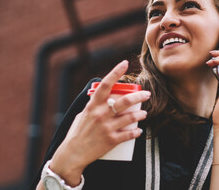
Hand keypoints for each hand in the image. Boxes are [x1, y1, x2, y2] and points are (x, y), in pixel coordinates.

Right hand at [49, 60, 150, 184]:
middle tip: (146, 94)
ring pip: (130, 118)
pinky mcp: (111, 140)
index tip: (125, 63)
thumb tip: (104, 99)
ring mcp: (106, 127)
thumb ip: (94, 106)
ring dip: (140, 114)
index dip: (116, 72)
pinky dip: (135, 132)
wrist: (72, 154)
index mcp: (93, 106)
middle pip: (124, 101)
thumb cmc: (76, 133)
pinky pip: (128, 134)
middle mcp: (100, 114)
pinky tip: (139, 131)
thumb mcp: (82, 115)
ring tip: (144, 113)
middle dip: (138, 96)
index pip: (105, 84)